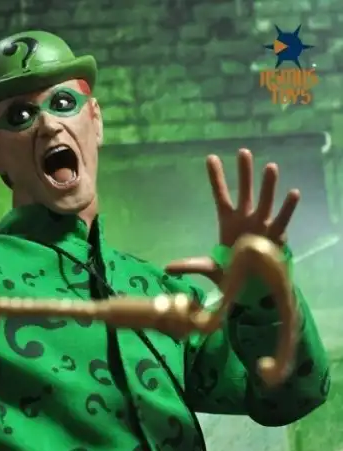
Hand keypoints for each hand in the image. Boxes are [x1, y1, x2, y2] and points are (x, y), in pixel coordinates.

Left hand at [165, 148, 299, 284]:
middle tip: (243, 152)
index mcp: (228, 222)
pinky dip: (288, 208)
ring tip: (270, 166)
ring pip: (265, 202)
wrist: (252, 289)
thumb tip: (166, 268)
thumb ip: (190, 265)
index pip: (221, 196)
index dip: (216, 178)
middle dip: (244, 173)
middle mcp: (246, 219)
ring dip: (267, 186)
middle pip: (245, 192)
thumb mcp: (209, 268)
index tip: (211, 158)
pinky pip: (283, 221)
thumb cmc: (232, 274)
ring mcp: (262, 226)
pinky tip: (293, 193)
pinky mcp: (275, 237)